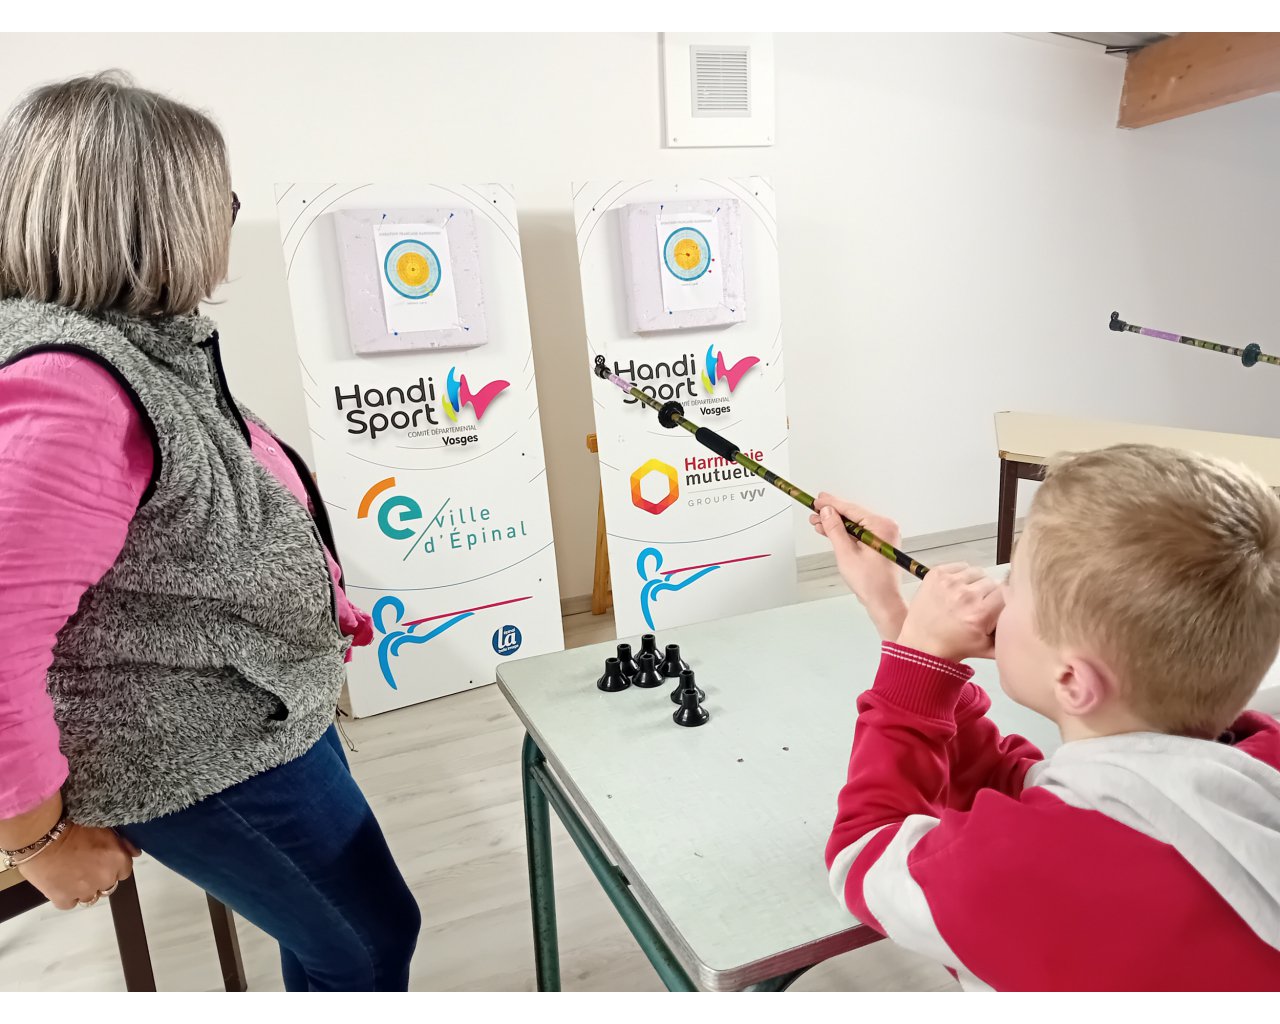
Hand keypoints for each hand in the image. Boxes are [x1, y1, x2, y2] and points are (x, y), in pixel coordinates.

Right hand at [17, 824, 139, 910]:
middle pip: (108, 884)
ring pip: (89, 896)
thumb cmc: (73, 826)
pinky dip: (66, 897)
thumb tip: (136, 853)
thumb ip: (123, 844)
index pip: (124, 871)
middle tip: (84, 867)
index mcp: (118, 860)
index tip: (102, 861)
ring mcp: (85, 890)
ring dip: (83, 888)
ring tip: (71, 874)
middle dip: (99, 877)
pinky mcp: (63, 899)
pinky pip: (69, 904)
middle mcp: (105, 877)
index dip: (112, 866)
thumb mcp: (104, 828)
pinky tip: (60, 884)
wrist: (44, 836)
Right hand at [811, 494, 906, 640]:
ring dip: (836, 524)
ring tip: (818, 523)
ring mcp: (883, 535)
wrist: (883, 601)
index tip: (817, 500)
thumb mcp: (846, 553)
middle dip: (832, 515)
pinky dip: (845, 533)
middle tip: (814, 512)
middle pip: (853, 515)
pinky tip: (830, 531)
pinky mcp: (879, 543)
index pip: (851, 509)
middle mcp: (885, 527)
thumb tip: (827, 512)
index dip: (831, 504)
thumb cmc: (871, 583)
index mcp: (881, 526)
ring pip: (854, 524)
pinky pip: (859, 532)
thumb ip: (835, 530)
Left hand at [896, 563, 1004, 662]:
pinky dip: (960, 575)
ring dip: (974, 582)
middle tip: (979, 605)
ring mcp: (950, 583)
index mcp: (981, 613)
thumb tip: (1024, 622)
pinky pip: (960, 565)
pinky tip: (955, 589)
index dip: (1003, 598)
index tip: (997, 604)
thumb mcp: (989, 649)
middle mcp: (966, 595)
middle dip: (988, 593)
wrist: (922, 644)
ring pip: (977, 572)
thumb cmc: (952, 646)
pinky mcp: (936, 574)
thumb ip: (1009, 636)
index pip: (1006, 591)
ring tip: (966, 597)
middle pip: (991, 581)